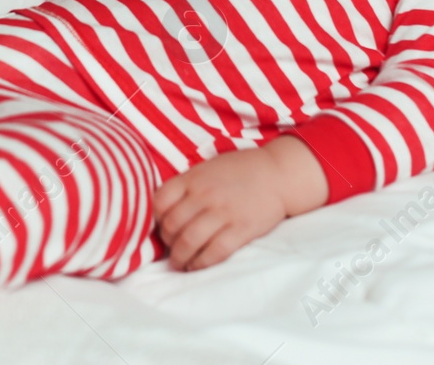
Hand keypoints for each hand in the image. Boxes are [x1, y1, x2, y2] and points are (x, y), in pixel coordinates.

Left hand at [152, 136, 328, 271]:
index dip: (156, 218)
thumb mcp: (208, 168)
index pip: (161, 201)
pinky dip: (201, 263)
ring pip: (189, 242)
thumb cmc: (241, 170)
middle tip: (171, 248)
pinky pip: (214, 252)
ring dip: (179, 258)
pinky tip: (197, 266)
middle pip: (172, 225)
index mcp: (193, 178)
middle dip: (167, 242)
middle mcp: (204, 195)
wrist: (277, 174)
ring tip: (180, 263)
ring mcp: (223, 213)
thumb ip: (188, 185)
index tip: (162, 227)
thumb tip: (166, 208)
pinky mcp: (241, 229)